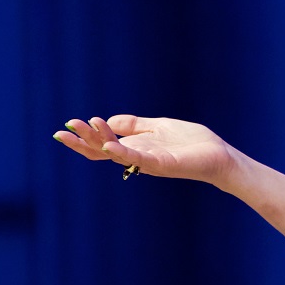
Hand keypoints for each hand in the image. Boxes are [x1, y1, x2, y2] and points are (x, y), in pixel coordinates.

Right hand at [54, 115, 235, 185]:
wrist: (219, 156)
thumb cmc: (192, 143)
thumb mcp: (159, 127)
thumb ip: (136, 125)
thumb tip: (109, 120)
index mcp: (136, 147)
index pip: (103, 144)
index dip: (85, 137)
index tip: (68, 125)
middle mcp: (138, 157)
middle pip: (103, 151)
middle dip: (83, 139)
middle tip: (65, 128)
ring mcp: (148, 162)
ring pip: (116, 154)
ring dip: (98, 141)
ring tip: (82, 128)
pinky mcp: (163, 164)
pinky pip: (139, 160)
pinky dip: (123, 153)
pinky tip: (109, 147)